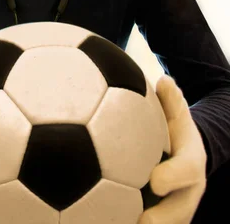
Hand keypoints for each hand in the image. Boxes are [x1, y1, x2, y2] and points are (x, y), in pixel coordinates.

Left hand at [139, 75, 206, 223]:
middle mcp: (187, 193)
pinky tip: (98, 222)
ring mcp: (177, 211)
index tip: (154, 181)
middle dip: (162, 219)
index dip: (173, 178)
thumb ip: (172, 100)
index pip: (187, 172)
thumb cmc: (175, 132)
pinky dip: (127, 223)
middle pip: (180, 212)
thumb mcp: (178, 115)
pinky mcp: (163, 221)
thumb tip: (164, 80)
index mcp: (191, 164)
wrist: (187, 159)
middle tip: (140, 221)